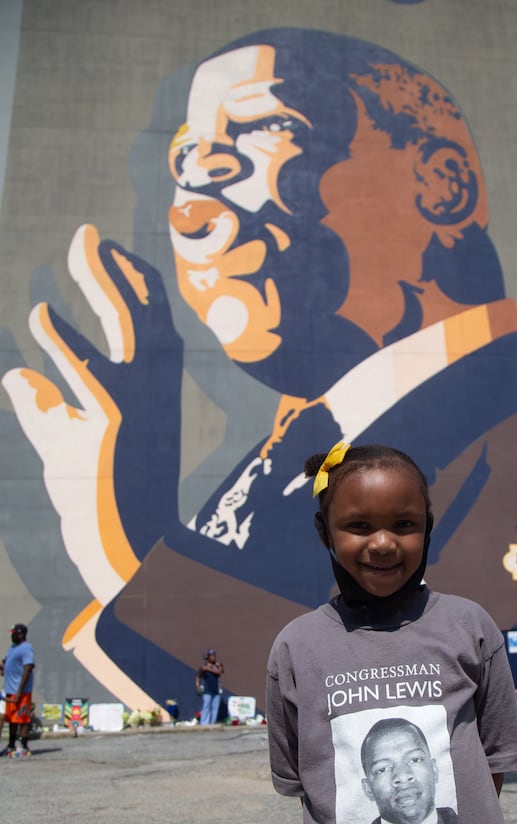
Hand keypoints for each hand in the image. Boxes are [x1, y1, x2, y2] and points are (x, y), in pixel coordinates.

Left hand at [2, 225, 182, 604]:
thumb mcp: (62, 442)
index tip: (106, 252)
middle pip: (141, 312)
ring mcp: (135, 406)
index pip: (148, 324)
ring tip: (81, 246)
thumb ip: (40, 404)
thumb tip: (12, 373)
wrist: (119, 547)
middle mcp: (152, 392)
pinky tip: (39, 315)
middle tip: (89, 233)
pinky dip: (63, 339)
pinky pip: (88, 371)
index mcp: (150, 391)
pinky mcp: (112, 425)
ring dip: (102, 280)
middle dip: (115, 268)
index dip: (129, 282)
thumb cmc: (94, 495)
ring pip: (127, 326)